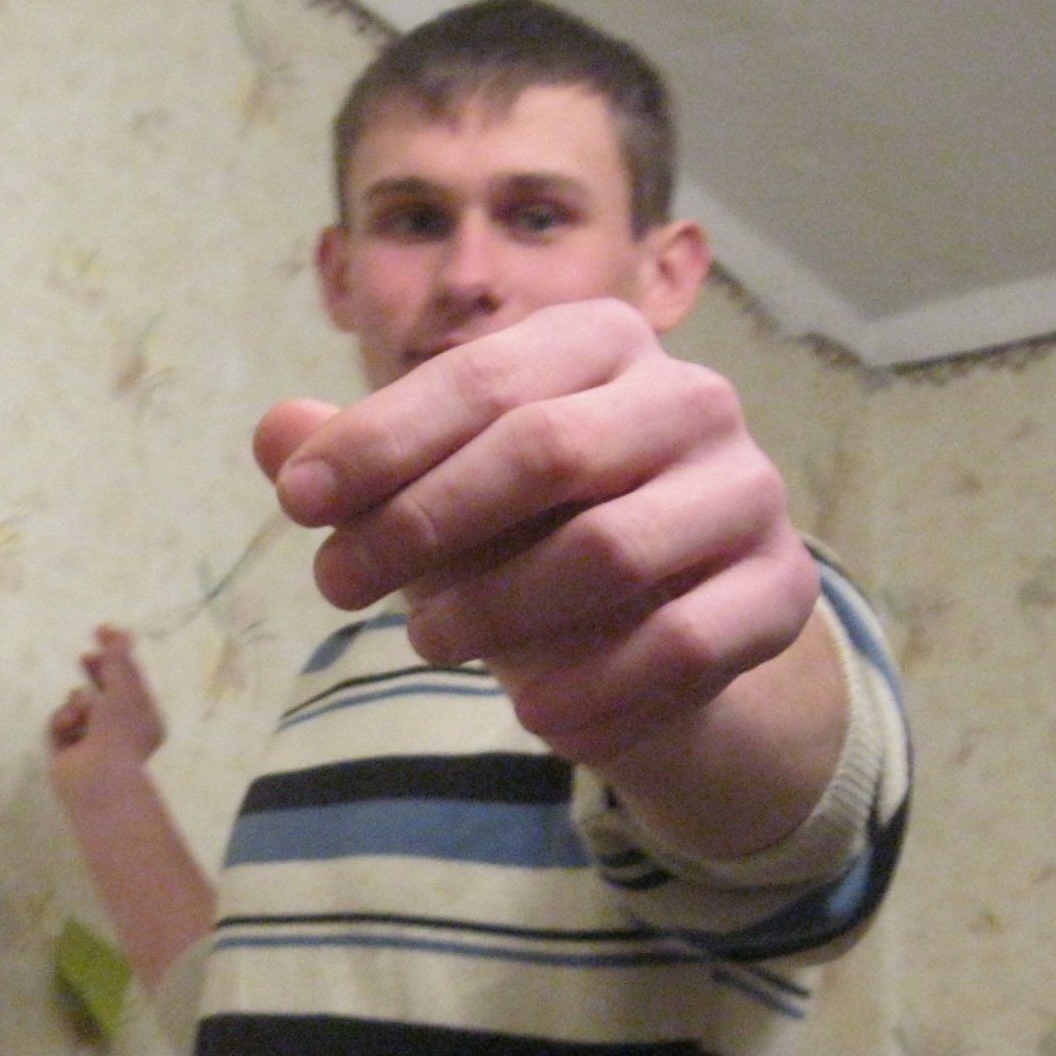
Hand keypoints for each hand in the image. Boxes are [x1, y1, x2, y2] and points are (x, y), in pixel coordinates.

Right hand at [48, 627, 166, 795]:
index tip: (102, 631)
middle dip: (96, 673)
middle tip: (85, 657)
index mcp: (143, 716)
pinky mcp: (68, 750)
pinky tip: (68, 727)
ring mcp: (93, 741)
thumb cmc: (118, 730)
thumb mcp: (124, 687)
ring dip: (76, 703)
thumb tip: (123, 633)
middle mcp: (120, 729)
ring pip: (78, 705)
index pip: (131, 678)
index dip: (118, 654)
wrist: (97, 776)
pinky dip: (63, 721)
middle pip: (105, 690)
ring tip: (79, 711)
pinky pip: (61, 723)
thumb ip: (119, 659)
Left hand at [252, 298, 816, 769]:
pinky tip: (532, 714)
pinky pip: (679, 645)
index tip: (298, 504)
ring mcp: (748, 491)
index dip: (381, 440)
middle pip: (545, 449)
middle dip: (424, 523)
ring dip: (498, 612)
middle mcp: (690, 396)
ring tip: (429, 645)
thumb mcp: (439, 492)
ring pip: (610, 550)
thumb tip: (273, 433)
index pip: (482, 377)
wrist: (662, 631)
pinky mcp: (782, 590)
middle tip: (338, 586)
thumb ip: (363, 461)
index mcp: (601, 341)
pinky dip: (592, 690)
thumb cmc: (532, 535)